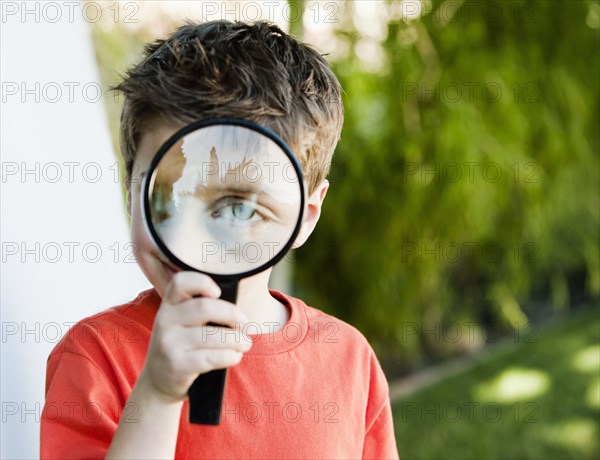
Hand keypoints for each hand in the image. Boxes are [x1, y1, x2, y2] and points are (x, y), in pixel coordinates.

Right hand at [139, 272, 251, 402]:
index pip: (180, 282)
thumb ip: (201, 310)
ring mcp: (168, 343)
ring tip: (246, 343)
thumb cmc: (182, 346)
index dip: (202, 282)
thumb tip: (238, 310)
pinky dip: (230, 356)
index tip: (218, 292)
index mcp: (169, 305)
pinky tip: (236, 356)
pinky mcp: (177, 365)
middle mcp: (165, 320)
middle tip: (244, 323)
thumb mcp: (182, 323)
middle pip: (204, 308)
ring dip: (236, 339)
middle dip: (232, 314)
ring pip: (212, 335)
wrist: (158, 382)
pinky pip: (211, 357)